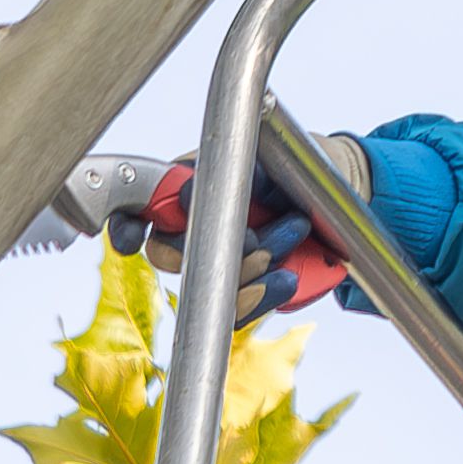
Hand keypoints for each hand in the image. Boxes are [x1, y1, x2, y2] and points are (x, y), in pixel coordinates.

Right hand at [116, 138, 369, 328]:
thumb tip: (195, 189)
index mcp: (187, 185)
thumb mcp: (269, 152)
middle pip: (167, 254)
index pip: (136, 206)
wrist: (337, 193)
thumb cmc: (296, 161)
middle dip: (211, 245)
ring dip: (251, 265)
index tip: (130, 238)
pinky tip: (288, 277)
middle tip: (255, 234)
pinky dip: (262, 296)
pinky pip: (231, 311)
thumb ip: (234, 166)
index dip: (125, 224)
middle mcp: (192, 226)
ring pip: (205, 282)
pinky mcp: (238, 293)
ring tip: (294, 231)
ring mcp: (213, 262)